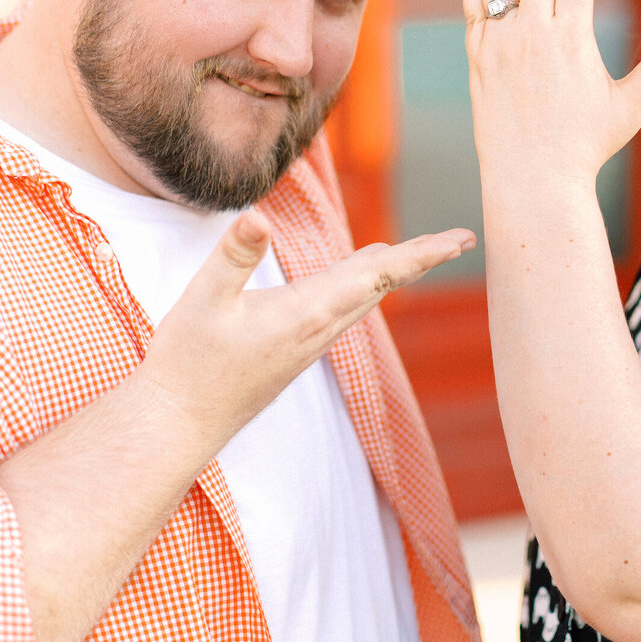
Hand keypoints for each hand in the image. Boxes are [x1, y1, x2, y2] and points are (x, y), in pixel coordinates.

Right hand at [142, 210, 474, 458]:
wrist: (180, 424)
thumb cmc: (188, 364)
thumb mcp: (203, 300)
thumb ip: (234, 255)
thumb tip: (259, 216)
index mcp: (308, 312)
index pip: (379, 274)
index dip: (421, 253)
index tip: (460, 239)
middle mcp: (320, 329)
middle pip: (382, 284)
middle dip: (421, 258)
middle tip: (460, 237)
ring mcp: (310, 343)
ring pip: (364, 298)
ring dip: (395, 271)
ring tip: (424, 250)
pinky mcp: (296, 351)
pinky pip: (344, 310)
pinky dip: (365, 286)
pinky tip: (364, 277)